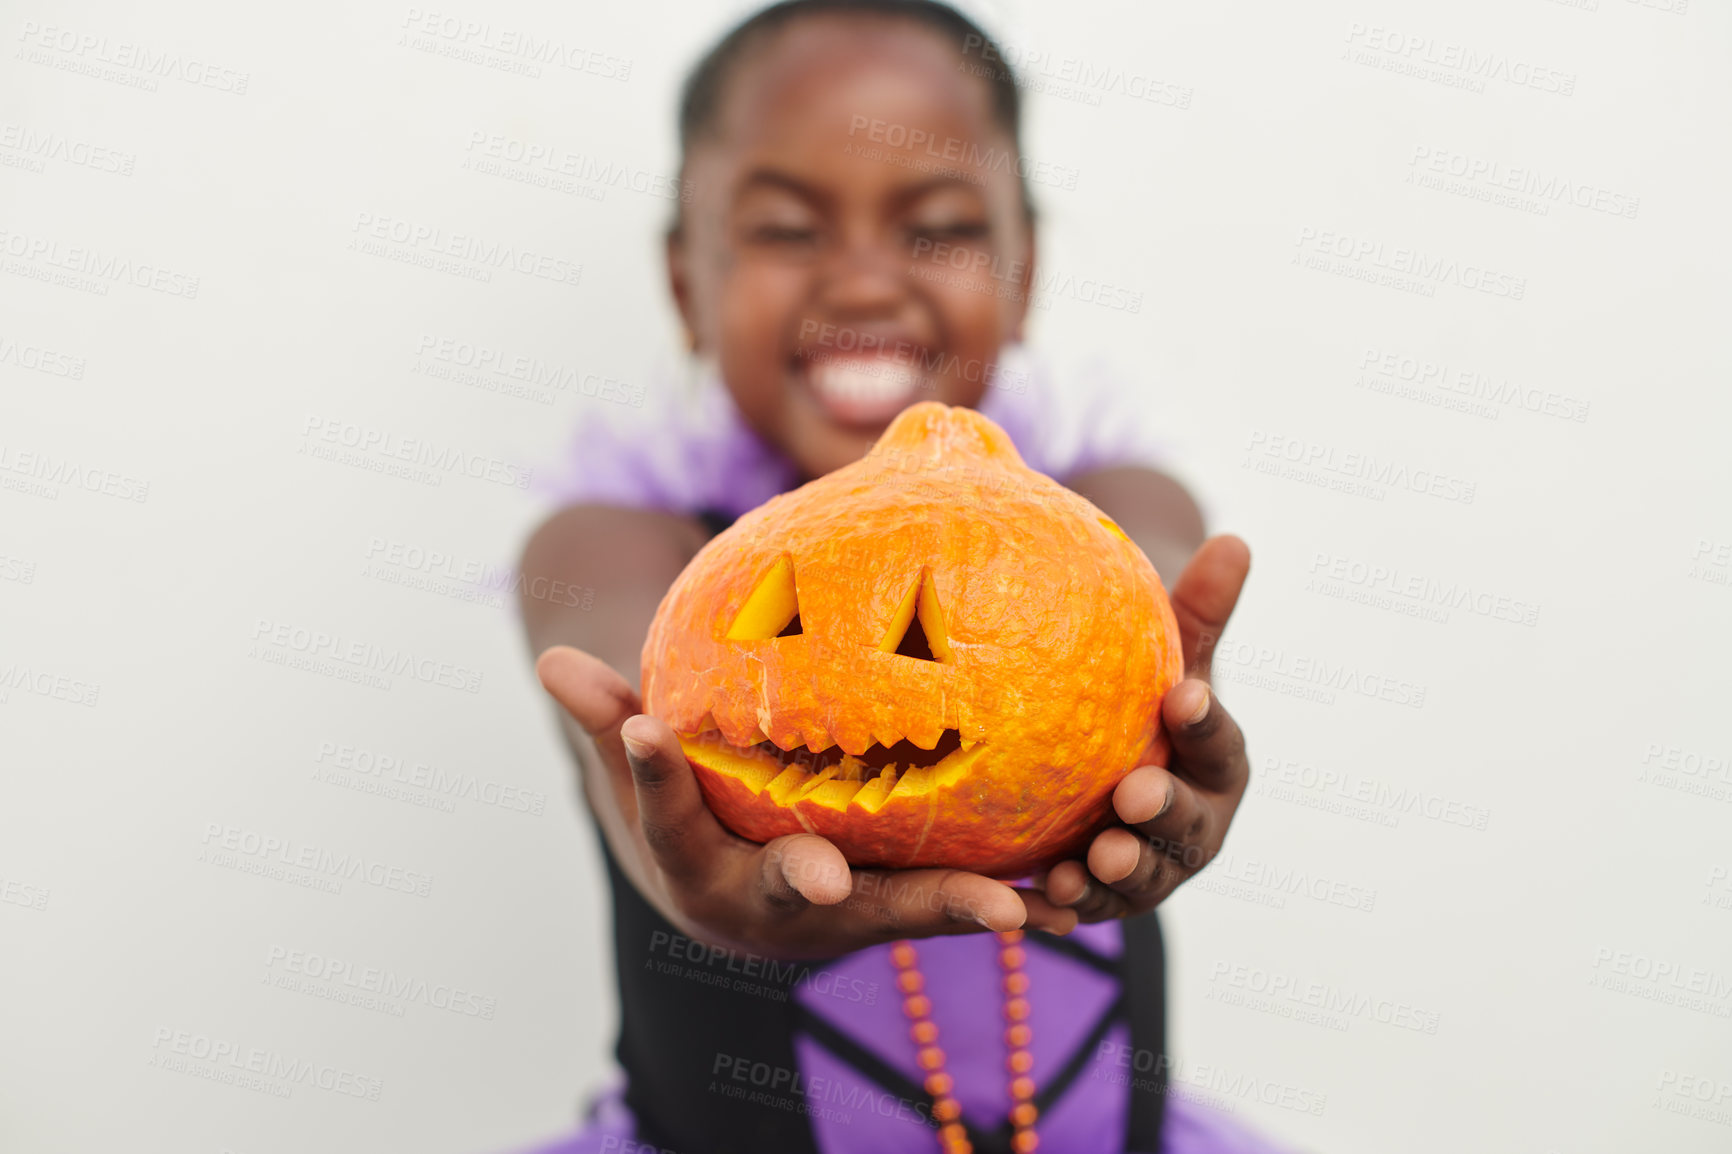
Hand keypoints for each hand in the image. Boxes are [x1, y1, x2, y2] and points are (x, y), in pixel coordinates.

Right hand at [535, 646, 1079, 959]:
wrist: (737, 895)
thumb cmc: (689, 811)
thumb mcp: (649, 765)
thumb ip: (608, 720)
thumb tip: (546, 660)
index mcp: (695, 867)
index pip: (665, 816)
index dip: (652, 775)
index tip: (647, 726)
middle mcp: (766, 909)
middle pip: (786, 900)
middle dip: (804, 888)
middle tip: (826, 875)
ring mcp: (838, 921)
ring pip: (891, 919)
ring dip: (943, 913)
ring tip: (1007, 908)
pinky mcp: (900, 911)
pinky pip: (951, 905)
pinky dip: (999, 905)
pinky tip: (1066, 889)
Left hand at [1040, 535, 1251, 920]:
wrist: (1110, 760)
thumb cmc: (1144, 699)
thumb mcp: (1171, 655)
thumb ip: (1200, 611)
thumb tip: (1235, 540)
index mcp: (1220, 762)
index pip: (1219, 742)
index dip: (1205, 722)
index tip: (1181, 693)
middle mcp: (1197, 824)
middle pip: (1187, 824)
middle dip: (1164, 814)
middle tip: (1134, 794)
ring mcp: (1153, 868)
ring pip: (1143, 877)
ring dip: (1116, 873)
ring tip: (1087, 859)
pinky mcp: (1105, 896)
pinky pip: (1089, 905)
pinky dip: (1069, 905)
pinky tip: (1037, 897)